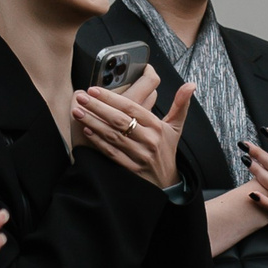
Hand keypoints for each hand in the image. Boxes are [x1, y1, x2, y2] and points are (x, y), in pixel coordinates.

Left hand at [74, 75, 193, 189]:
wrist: (166, 182)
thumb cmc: (167, 150)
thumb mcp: (176, 127)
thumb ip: (181, 104)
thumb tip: (190, 84)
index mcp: (157, 127)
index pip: (132, 108)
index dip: (112, 98)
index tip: (94, 89)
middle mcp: (149, 141)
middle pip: (119, 120)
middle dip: (97, 107)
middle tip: (80, 96)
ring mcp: (139, 156)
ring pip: (112, 136)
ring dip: (93, 122)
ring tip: (77, 111)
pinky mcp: (130, 169)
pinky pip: (111, 153)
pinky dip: (98, 142)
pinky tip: (86, 131)